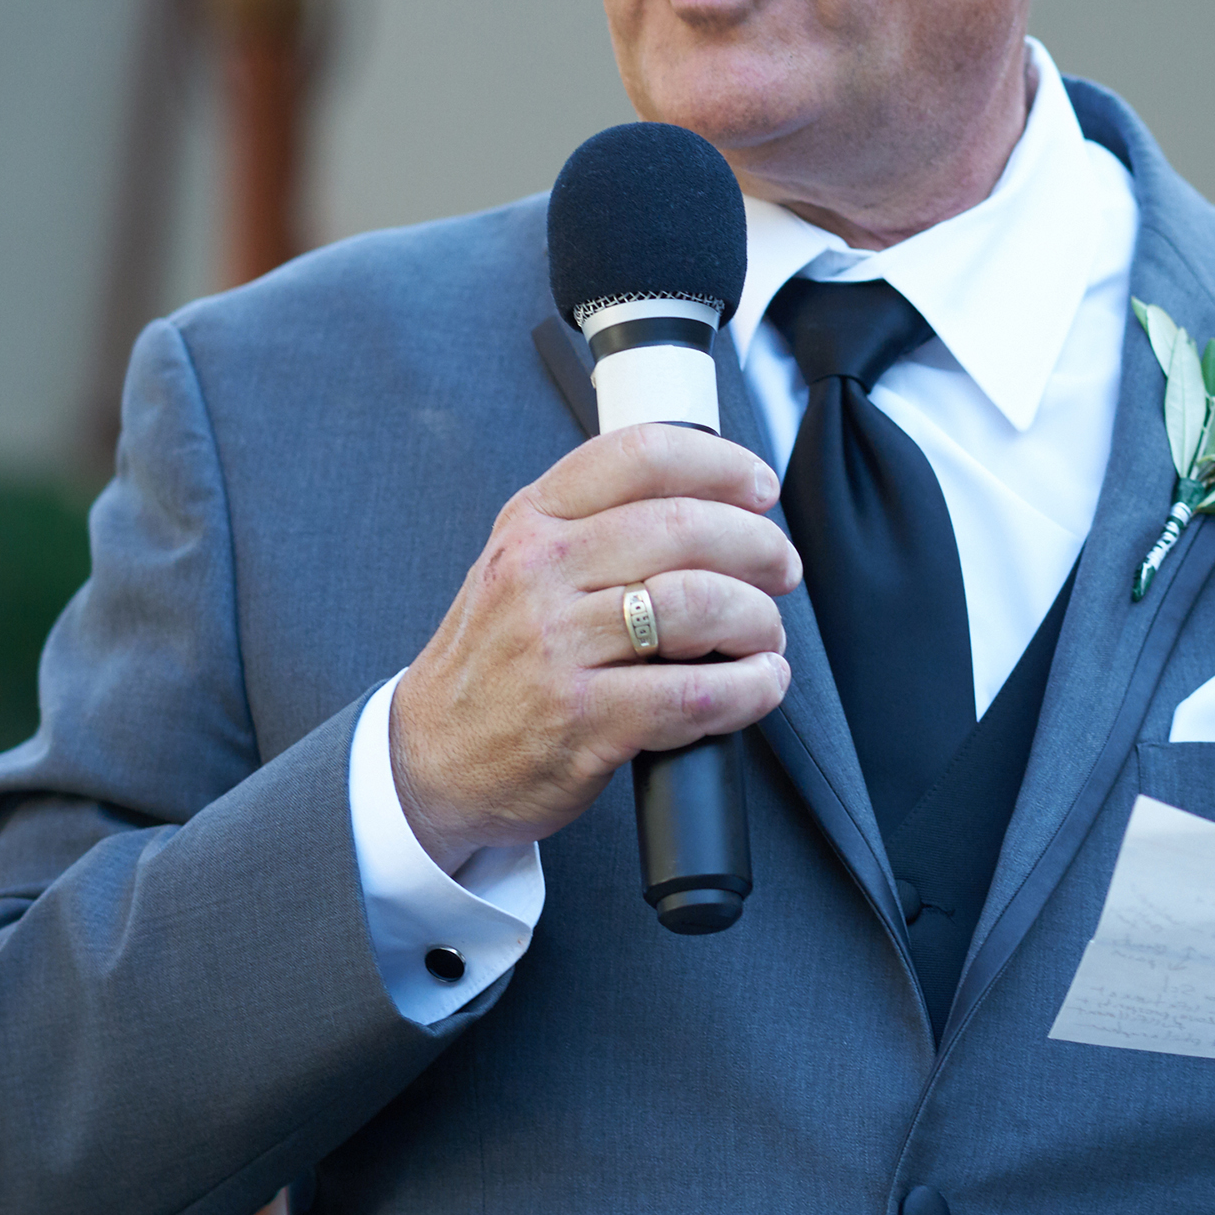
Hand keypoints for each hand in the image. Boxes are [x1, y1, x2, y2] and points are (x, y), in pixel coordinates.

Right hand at [389, 425, 798, 873]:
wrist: (433, 758)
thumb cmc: (497, 658)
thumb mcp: (521, 563)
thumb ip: (594, 523)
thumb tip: (708, 497)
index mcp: (533, 521)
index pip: (639, 456)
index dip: (719, 464)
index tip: (759, 488)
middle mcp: (541, 573)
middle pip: (682, 527)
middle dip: (758, 545)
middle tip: (782, 568)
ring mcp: (557, 647)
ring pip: (696, 604)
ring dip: (758, 618)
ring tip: (767, 634)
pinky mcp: (581, 720)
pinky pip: (694, 695)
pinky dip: (748, 689)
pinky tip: (759, 685)